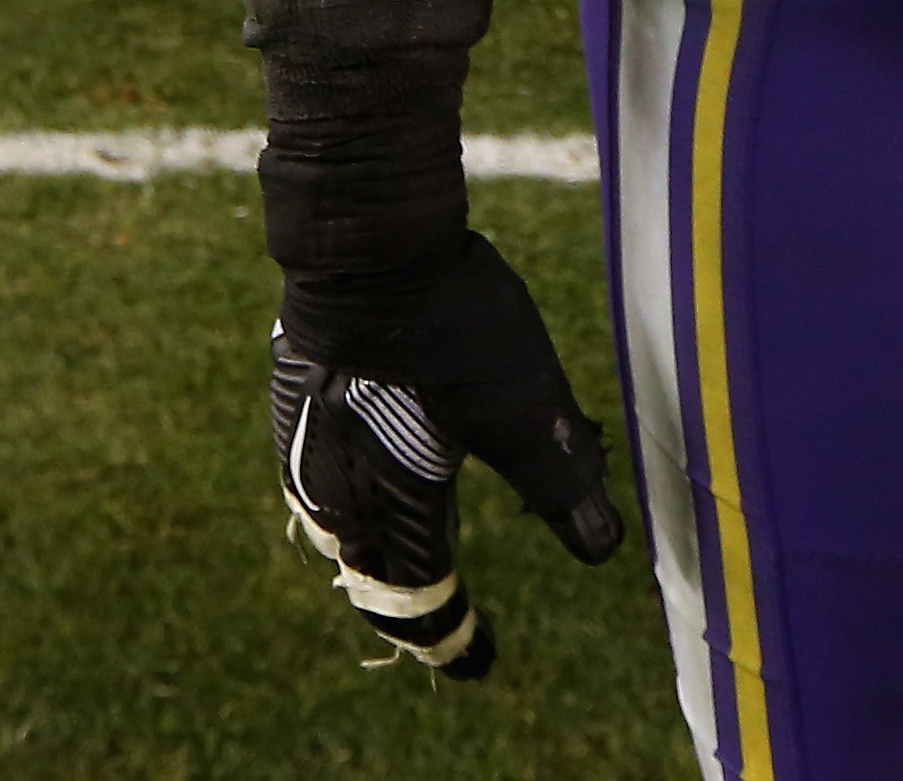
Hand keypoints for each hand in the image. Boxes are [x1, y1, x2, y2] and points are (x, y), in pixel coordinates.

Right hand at [271, 233, 621, 676]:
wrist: (368, 238)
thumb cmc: (451, 323)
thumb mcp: (526, 404)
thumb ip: (558, 478)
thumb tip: (603, 548)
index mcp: (394, 504)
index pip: (422, 601)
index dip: (453, 641)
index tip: (480, 663)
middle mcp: (340, 488)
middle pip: (372, 576)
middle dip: (411, 606)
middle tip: (445, 623)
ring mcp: (308, 440)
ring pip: (337, 529)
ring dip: (375, 555)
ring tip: (403, 559)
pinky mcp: (299, 395)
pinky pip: (319, 475)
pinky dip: (349, 498)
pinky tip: (364, 473)